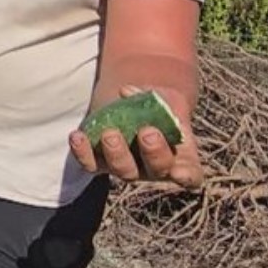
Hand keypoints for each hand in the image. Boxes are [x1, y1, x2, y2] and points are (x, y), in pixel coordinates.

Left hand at [69, 85, 203, 189]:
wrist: (137, 108)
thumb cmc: (160, 105)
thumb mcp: (164, 97)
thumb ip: (153, 96)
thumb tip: (126, 91)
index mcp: (181, 158)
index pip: (190, 175)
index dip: (186, 176)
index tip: (180, 172)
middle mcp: (155, 170)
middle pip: (155, 171)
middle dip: (152, 153)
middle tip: (146, 132)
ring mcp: (128, 169)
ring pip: (122, 171)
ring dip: (116, 154)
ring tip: (110, 133)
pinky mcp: (102, 164)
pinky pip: (91, 164)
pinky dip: (83, 152)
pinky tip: (77, 136)